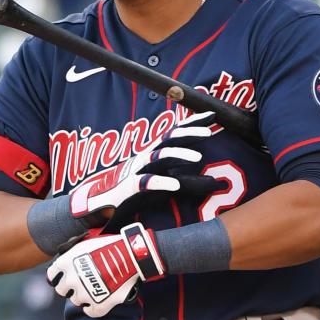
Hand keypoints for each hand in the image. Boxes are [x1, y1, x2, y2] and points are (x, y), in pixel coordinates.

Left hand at [47, 222, 163, 317]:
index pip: (52, 276)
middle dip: (69, 286)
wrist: (130, 255)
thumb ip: (71, 253)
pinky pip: (90, 311)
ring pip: (76, 300)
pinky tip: (98, 301)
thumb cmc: (110, 245)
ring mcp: (84, 293)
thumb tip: (65, 259)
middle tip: (81, 282)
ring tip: (93, 288)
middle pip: (62, 290)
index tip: (65, 276)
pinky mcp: (98, 304)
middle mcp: (72, 279)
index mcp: (66, 263)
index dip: (59, 276)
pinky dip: (93, 307)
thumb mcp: (85, 243)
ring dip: (82, 295)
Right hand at [68, 111, 216, 222]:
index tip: (211, 114)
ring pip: (160, 158)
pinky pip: (147, 182)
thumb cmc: (138, 192)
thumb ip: (189, 182)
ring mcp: (139, 170)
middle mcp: (149, 157)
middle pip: (170, 140)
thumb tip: (215, 182)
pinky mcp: (132, 187)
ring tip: (197, 157)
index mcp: (156, 154)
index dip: (192, 123)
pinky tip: (175, 186)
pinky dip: (161, 182)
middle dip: (188, 133)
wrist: (103, 205)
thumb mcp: (167, 184)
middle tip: (208, 131)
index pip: (176, 134)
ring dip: (179, 155)